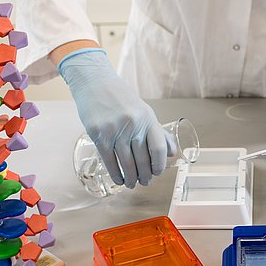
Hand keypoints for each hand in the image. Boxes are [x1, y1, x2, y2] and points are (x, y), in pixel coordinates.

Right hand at [58, 49, 174, 187]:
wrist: (94, 82)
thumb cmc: (120, 98)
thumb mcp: (144, 111)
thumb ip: (157, 132)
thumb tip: (171, 152)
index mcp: (147, 118)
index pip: (158, 148)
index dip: (159, 164)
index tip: (157, 172)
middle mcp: (133, 124)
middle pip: (142, 159)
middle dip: (144, 175)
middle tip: (144, 182)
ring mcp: (115, 130)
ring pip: (126, 162)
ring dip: (130, 178)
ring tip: (131, 184)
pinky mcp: (99, 134)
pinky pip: (109, 160)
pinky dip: (115, 173)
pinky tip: (118, 179)